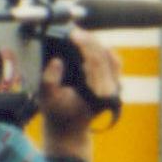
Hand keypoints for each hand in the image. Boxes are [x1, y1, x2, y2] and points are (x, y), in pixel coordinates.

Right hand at [37, 29, 120, 156]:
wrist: (69, 131)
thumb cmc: (57, 114)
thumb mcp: (46, 97)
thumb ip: (49, 80)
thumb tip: (57, 61)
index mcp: (97, 93)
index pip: (96, 62)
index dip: (86, 45)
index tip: (74, 34)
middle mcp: (110, 90)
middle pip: (106, 57)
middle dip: (90, 41)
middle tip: (75, 31)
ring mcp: (114, 87)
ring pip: (112, 58)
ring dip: (97, 45)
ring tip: (81, 35)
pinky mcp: (113, 85)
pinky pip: (113, 63)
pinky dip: (103, 52)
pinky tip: (91, 44)